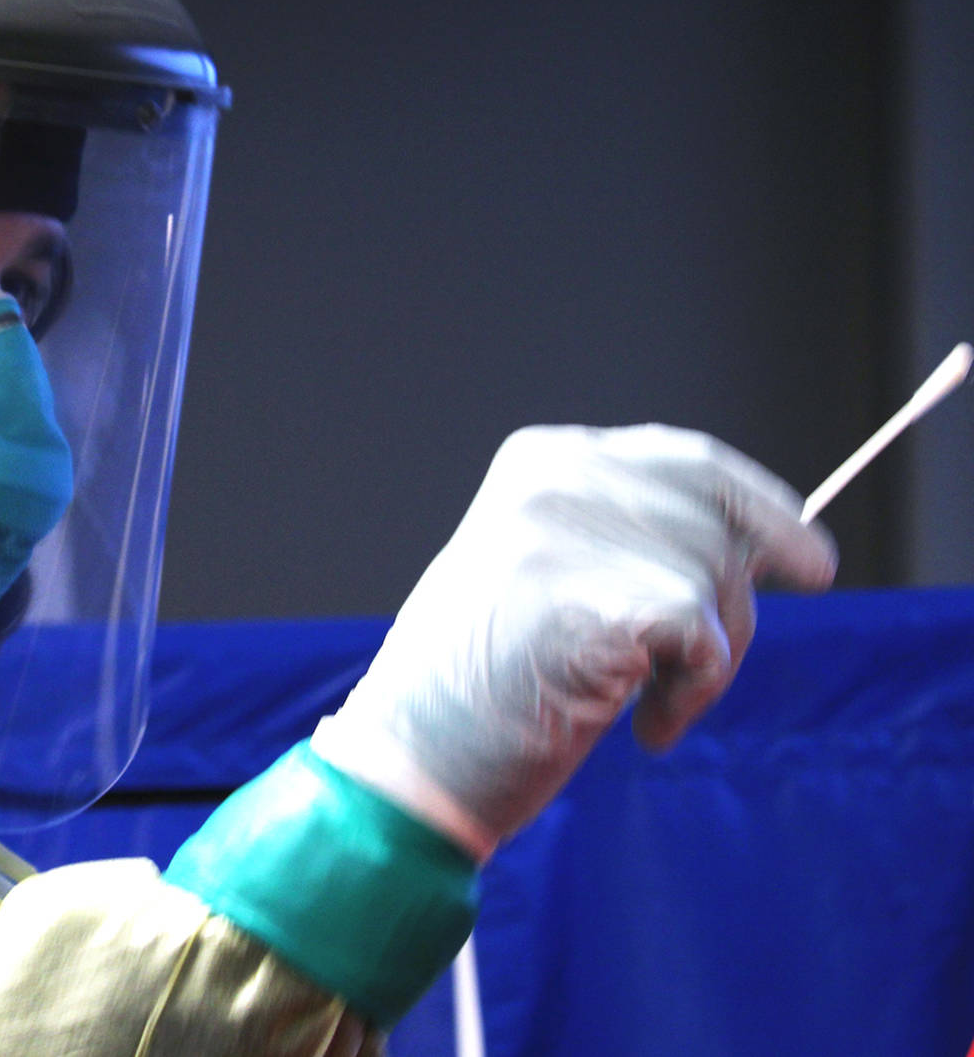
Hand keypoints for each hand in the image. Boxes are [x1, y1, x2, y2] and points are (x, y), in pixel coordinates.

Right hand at [309, 424, 837, 857]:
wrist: (411, 759)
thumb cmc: (482, 684)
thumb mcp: (547, 570)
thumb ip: (628, 535)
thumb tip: (774, 538)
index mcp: (540, 459)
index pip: (689, 461)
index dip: (759, 513)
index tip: (809, 562)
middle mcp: (558, 480)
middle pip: (721, 520)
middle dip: (734, 598)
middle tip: (693, 674)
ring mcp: (573, 536)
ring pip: (721, 582)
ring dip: (707, 660)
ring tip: (640, 705)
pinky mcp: (599, 601)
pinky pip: (709, 641)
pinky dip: (694, 693)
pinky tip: (644, 727)